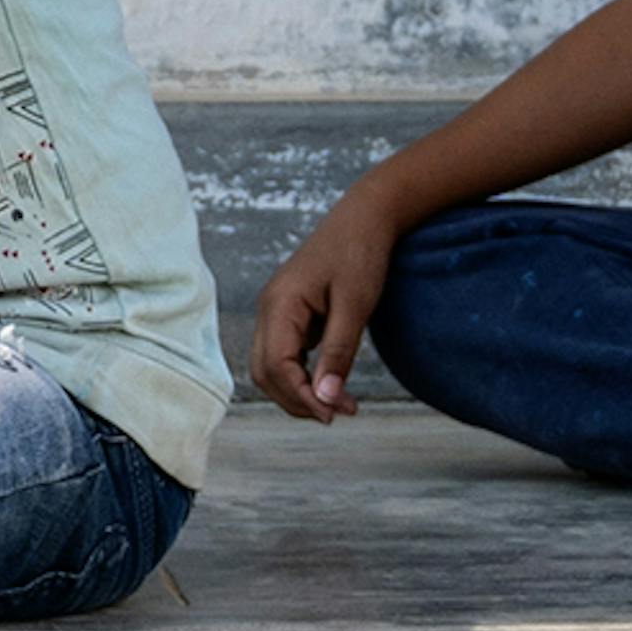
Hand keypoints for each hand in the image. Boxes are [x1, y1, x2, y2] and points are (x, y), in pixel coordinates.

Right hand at [252, 194, 405, 419]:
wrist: (366, 216)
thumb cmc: (360, 253)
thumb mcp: (356, 305)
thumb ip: (338, 352)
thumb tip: (325, 398)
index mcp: (279, 304)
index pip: (276, 367)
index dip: (302, 397)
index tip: (335, 413)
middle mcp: (269, 308)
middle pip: (265, 373)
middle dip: (297, 400)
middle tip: (338, 413)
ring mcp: (276, 311)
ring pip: (271, 367)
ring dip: (298, 390)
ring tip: (337, 403)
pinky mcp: (289, 313)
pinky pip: (284, 354)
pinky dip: (302, 375)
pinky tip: (330, 381)